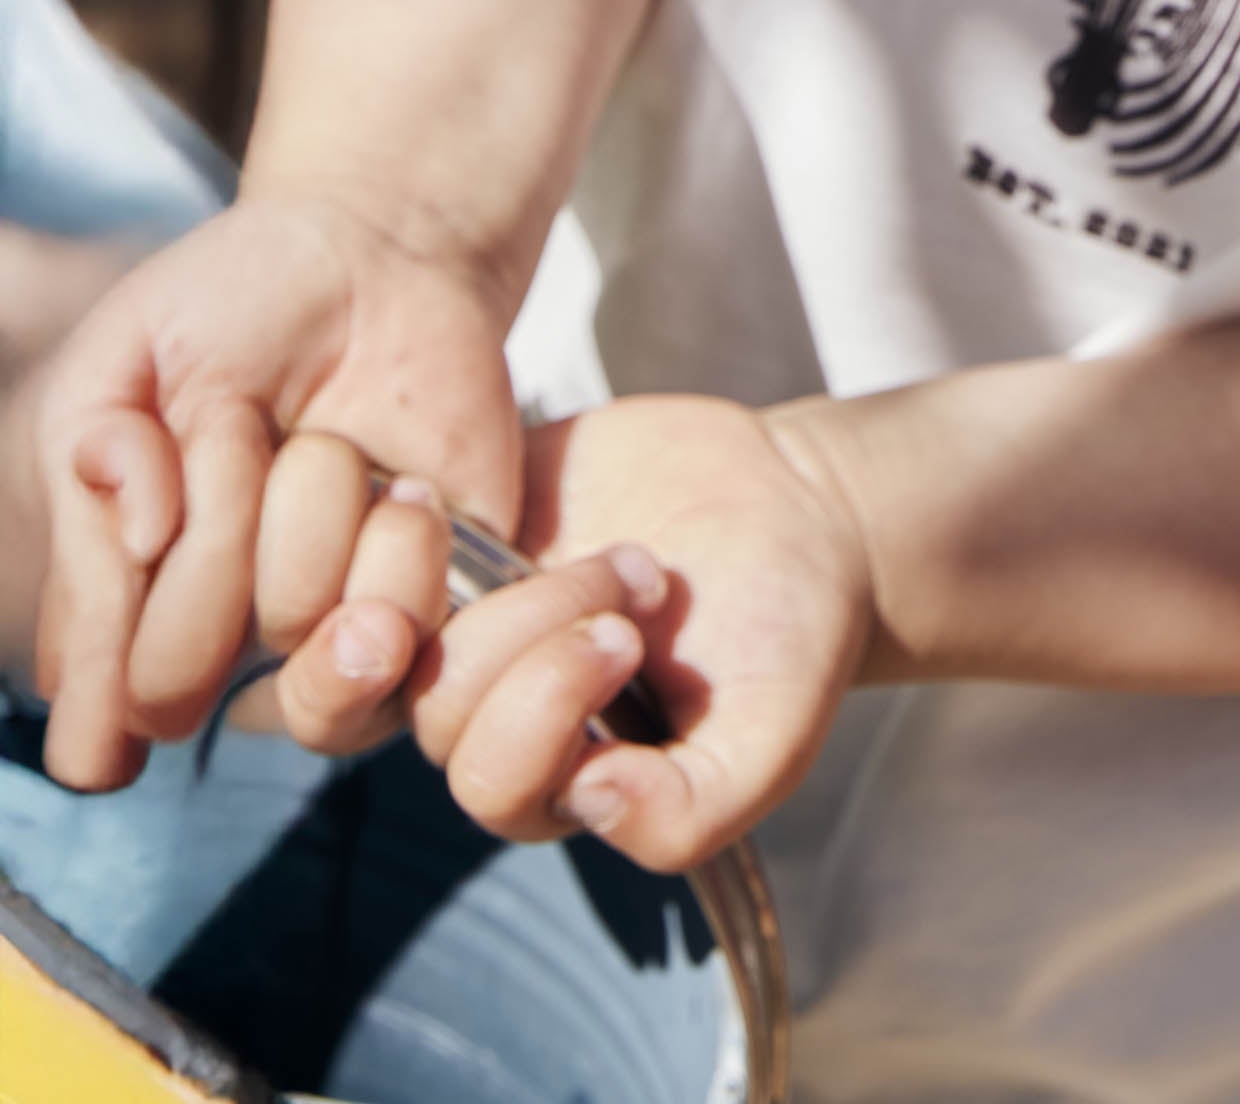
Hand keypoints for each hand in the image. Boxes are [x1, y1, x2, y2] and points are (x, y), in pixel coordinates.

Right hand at [33, 191, 521, 789]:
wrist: (382, 257)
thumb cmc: (236, 311)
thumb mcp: (120, 366)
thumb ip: (92, 467)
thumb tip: (143, 542)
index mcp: (132, 604)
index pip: (100, 716)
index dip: (110, 669)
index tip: (148, 542)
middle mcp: (225, 641)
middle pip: (179, 682)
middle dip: (207, 542)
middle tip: (238, 437)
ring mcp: (329, 629)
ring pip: (294, 635)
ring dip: (310, 516)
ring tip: (330, 446)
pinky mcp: (434, 609)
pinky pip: (406, 638)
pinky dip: (401, 543)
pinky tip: (408, 489)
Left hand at [279, 398, 874, 873]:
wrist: (794, 505)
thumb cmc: (785, 638)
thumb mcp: (766, 742)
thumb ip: (688, 812)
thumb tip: (589, 798)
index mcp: (557, 785)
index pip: (490, 783)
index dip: (546, 709)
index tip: (629, 639)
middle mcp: (495, 713)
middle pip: (437, 709)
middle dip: (536, 634)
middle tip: (636, 580)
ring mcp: (470, 621)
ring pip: (401, 631)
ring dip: (507, 581)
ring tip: (606, 546)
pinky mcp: (462, 532)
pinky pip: (377, 546)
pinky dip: (415, 520)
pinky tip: (477, 497)